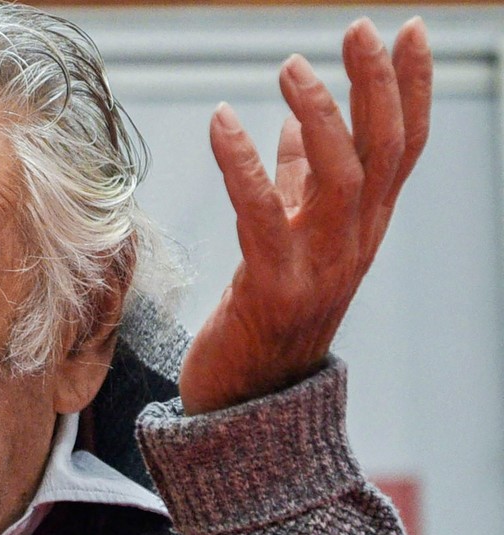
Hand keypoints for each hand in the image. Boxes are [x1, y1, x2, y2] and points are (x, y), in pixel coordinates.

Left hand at [178, 17, 432, 414]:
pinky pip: (261, 216)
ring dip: (321, 116)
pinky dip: (242, 163)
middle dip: (378, 85)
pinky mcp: (271, 289)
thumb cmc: (268, 310)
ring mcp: (318, 268)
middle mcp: (353, 242)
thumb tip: (302, 120)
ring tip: (292, 67)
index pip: (401, 147)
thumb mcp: (292, 234)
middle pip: (382, 153)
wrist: (248, 400)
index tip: (407, 30)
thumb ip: (298, 179)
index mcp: (362, 225)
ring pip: (339, 179)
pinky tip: (221, 122)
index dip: (410, 88)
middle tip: (361, 28)